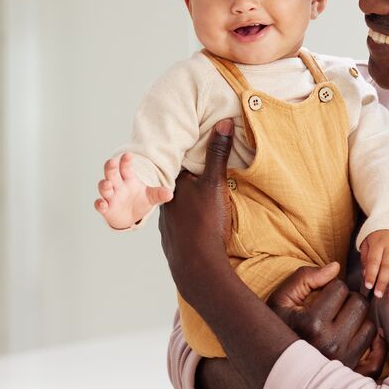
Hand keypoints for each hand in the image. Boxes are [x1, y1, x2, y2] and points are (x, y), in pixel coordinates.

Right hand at [94, 152, 171, 228]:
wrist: (130, 217)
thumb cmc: (139, 202)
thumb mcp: (151, 197)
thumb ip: (159, 194)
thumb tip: (170, 194)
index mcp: (128, 179)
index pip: (126, 167)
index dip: (126, 161)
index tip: (128, 155)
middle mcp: (117, 185)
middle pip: (111, 173)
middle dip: (111, 167)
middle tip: (111, 161)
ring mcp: (110, 196)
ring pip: (104, 187)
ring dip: (104, 185)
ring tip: (107, 184)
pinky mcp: (106, 208)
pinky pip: (100, 205)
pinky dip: (100, 204)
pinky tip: (102, 204)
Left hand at [159, 121, 234, 294]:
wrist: (197, 266)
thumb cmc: (205, 222)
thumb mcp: (215, 183)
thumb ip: (218, 153)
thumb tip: (223, 122)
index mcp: (172, 184)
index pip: (175, 160)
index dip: (185, 151)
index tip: (194, 140)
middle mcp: (164, 201)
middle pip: (175, 182)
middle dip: (187, 174)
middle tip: (201, 166)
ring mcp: (166, 221)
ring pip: (175, 203)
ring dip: (186, 198)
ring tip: (200, 193)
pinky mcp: (172, 238)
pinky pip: (178, 221)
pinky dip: (186, 217)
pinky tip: (197, 219)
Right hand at [268, 263, 378, 370]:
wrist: (272, 367)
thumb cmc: (276, 329)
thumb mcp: (280, 299)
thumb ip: (304, 278)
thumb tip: (336, 268)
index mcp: (312, 324)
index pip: (339, 288)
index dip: (331, 286)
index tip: (322, 295)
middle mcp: (330, 344)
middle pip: (359, 304)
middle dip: (348, 299)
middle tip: (335, 306)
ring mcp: (343, 361)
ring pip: (370, 327)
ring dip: (359, 320)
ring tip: (343, 322)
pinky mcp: (351, 375)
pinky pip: (377, 360)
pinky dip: (376, 347)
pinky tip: (367, 338)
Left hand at [359, 230, 388, 298]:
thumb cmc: (378, 234)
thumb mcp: (367, 242)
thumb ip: (365, 258)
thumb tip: (366, 274)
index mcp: (379, 242)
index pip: (374, 261)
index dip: (371, 274)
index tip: (369, 286)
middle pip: (388, 266)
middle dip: (383, 282)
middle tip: (379, 294)